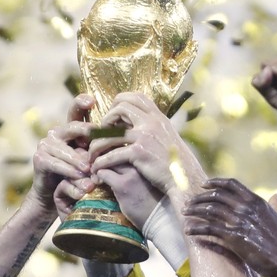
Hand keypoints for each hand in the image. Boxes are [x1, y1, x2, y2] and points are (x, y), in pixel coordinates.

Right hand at [30, 95, 95, 212]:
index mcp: (70, 129)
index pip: (76, 111)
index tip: (91, 100)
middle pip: (73, 127)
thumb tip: (117, 141)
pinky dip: (68, 170)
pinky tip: (78, 175)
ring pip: (66, 150)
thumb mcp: (91, 160)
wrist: (53, 195)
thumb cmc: (78, 176)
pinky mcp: (40, 159)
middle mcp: (56, 133)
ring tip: (89, 169)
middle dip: (87, 134)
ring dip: (78, 160)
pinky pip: (56, 163)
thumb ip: (99, 150)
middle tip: (98, 142)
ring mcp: (46, 145)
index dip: (81, 103)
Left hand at [90, 92, 204, 196]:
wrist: (184, 179)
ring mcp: (145, 136)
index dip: (118, 103)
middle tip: (100, 135)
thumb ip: (153, 128)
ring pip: (110, 133)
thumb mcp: (167, 138)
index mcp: (158, 117)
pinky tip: (97, 169)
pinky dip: (101, 162)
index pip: (135, 96)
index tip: (111, 118)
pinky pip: (111, 154)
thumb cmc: (175, 163)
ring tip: (92, 155)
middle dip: (105, 121)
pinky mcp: (139, 153)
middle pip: (120, 108)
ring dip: (96, 145)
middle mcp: (151, 122)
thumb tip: (137, 124)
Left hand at [183, 177, 276, 276]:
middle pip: (216, 196)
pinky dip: (196, 228)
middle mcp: (246, 208)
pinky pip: (208, 229)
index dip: (215, 183)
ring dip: (194, 210)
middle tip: (188, 202)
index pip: (232, 185)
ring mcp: (239, 222)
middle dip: (199, 198)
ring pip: (209, 210)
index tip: (203, 185)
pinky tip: (187, 230)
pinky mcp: (233, 237)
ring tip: (184, 213)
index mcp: (257, 202)